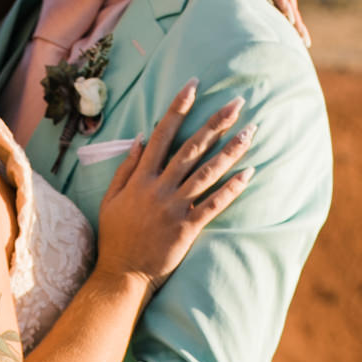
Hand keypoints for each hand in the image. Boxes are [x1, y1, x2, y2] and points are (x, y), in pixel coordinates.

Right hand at [93, 84, 253, 291]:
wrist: (122, 275)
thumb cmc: (116, 237)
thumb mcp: (111, 199)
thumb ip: (125, 168)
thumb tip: (140, 137)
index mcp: (140, 178)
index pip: (162, 135)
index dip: (177, 108)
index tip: (193, 85)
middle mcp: (159, 188)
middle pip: (191, 148)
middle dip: (215, 122)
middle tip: (238, 102)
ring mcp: (174, 208)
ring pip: (207, 172)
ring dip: (230, 150)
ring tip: (251, 131)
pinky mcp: (187, 228)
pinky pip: (214, 204)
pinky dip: (232, 188)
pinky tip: (249, 172)